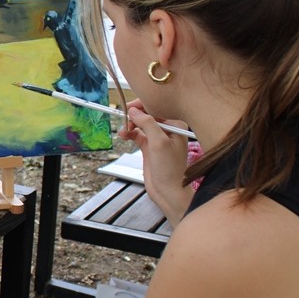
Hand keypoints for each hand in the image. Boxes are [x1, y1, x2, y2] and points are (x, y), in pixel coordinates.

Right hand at [121, 99, 193, 223]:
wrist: (168, 191)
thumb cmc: (169, 169)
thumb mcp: (158, 143)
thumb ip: (147, 123)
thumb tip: (133, 110)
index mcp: (176, 125)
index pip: (157, 108)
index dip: (141, 106)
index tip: (127, 108)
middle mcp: (168, 129)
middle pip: (147, 115)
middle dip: (134, 116)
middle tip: (122, 120)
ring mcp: (158, 138)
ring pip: (140, 124)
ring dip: (130, 125)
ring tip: (122, 132)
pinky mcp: (149, 147)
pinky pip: (137, 134)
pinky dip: (129, 133)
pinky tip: (123, 136)